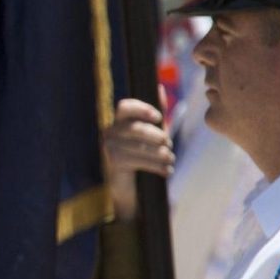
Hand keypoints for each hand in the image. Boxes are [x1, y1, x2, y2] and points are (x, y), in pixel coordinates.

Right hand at [101, 96, 174, 220]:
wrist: (133, 190)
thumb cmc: (143, 157)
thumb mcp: (153, 134)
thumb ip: (157, 113)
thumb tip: (160, 88)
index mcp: (119, 122)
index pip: (125, 107)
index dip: (142, 109)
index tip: (158, 117)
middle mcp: (110, 132)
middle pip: (136, 128)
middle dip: (158, 137)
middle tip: (170, 146)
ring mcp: (110, 148)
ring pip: (140, 146)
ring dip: (160, 154)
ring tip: (170, 160)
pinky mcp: (114, 163)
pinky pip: (139, 161)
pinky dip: (157, 166)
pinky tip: (167, 171)